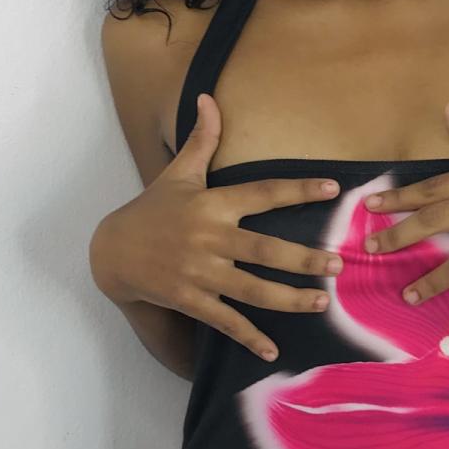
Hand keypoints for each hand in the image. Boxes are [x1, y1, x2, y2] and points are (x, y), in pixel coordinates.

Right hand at [90, 92, 344, 361]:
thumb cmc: (153, 209)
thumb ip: (201, 140)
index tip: (333, 189)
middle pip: (263, 249)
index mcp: (212, 204)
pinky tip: (273, 351)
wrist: (112, 251)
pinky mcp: (188, 299)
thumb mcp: (177, 174)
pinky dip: (248, 337)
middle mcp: (208, 237)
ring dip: (287, 298)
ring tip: (320, 303)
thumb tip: (208, 97)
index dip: (298, 189)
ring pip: (250, 289)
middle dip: (302, 259)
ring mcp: (198, 272)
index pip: (262, 192)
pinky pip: (224, 321)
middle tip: (337, 264)